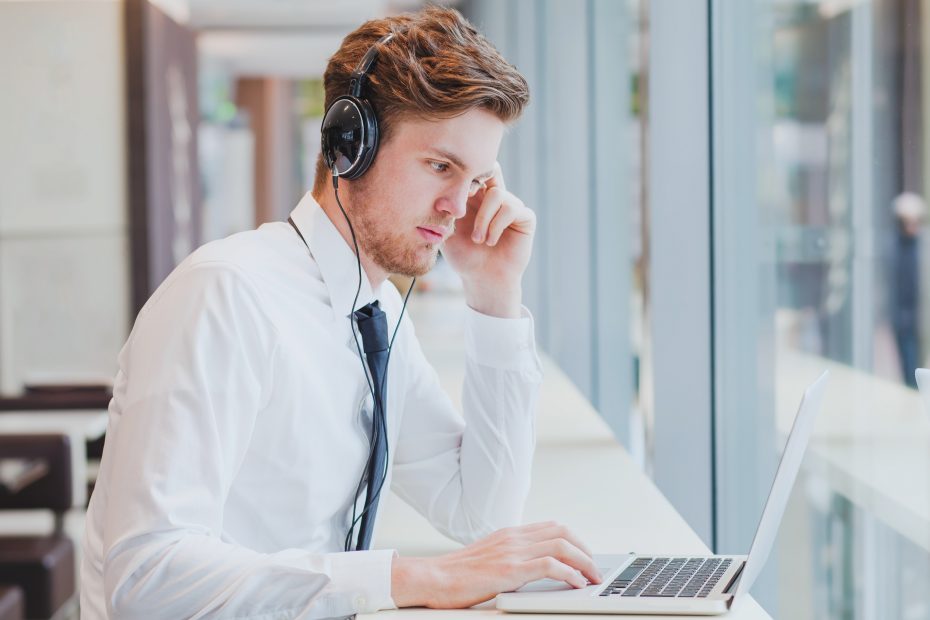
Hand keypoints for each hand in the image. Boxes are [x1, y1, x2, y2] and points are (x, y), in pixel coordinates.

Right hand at [391, 521, 601, 607]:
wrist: (432, 578)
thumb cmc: (455, 574)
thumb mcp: (487, 557)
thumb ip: (508, 556)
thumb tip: (528, 566)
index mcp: (509, 534)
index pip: (551, 527)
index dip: (574, 540)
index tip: (585, 556)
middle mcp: (513, 537)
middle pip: (562, 532)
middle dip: (585, 549)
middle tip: (595, 567)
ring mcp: (512, 552)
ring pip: (561, 545)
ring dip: (583, 561)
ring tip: (593, 577)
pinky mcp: (510, 569)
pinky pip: (550, 565)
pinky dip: (569, 573)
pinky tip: (576, 583)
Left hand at [441, 162, 535, 317]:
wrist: (481, 278)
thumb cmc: (463, 256)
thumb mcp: (448, 229)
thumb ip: (446, 208)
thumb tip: (444, 190)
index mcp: (476, 196)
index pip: (475, 170)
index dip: (464, 176)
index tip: (454, 195)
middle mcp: (496, 197)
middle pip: (492, 170)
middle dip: (477, 183)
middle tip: (466, 199)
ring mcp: (512, 206)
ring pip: (498, 194)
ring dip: (484, 219)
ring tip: (478, 239)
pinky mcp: (525, 218)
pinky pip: (512, 209)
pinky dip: (497, 226)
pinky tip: (490, 241)